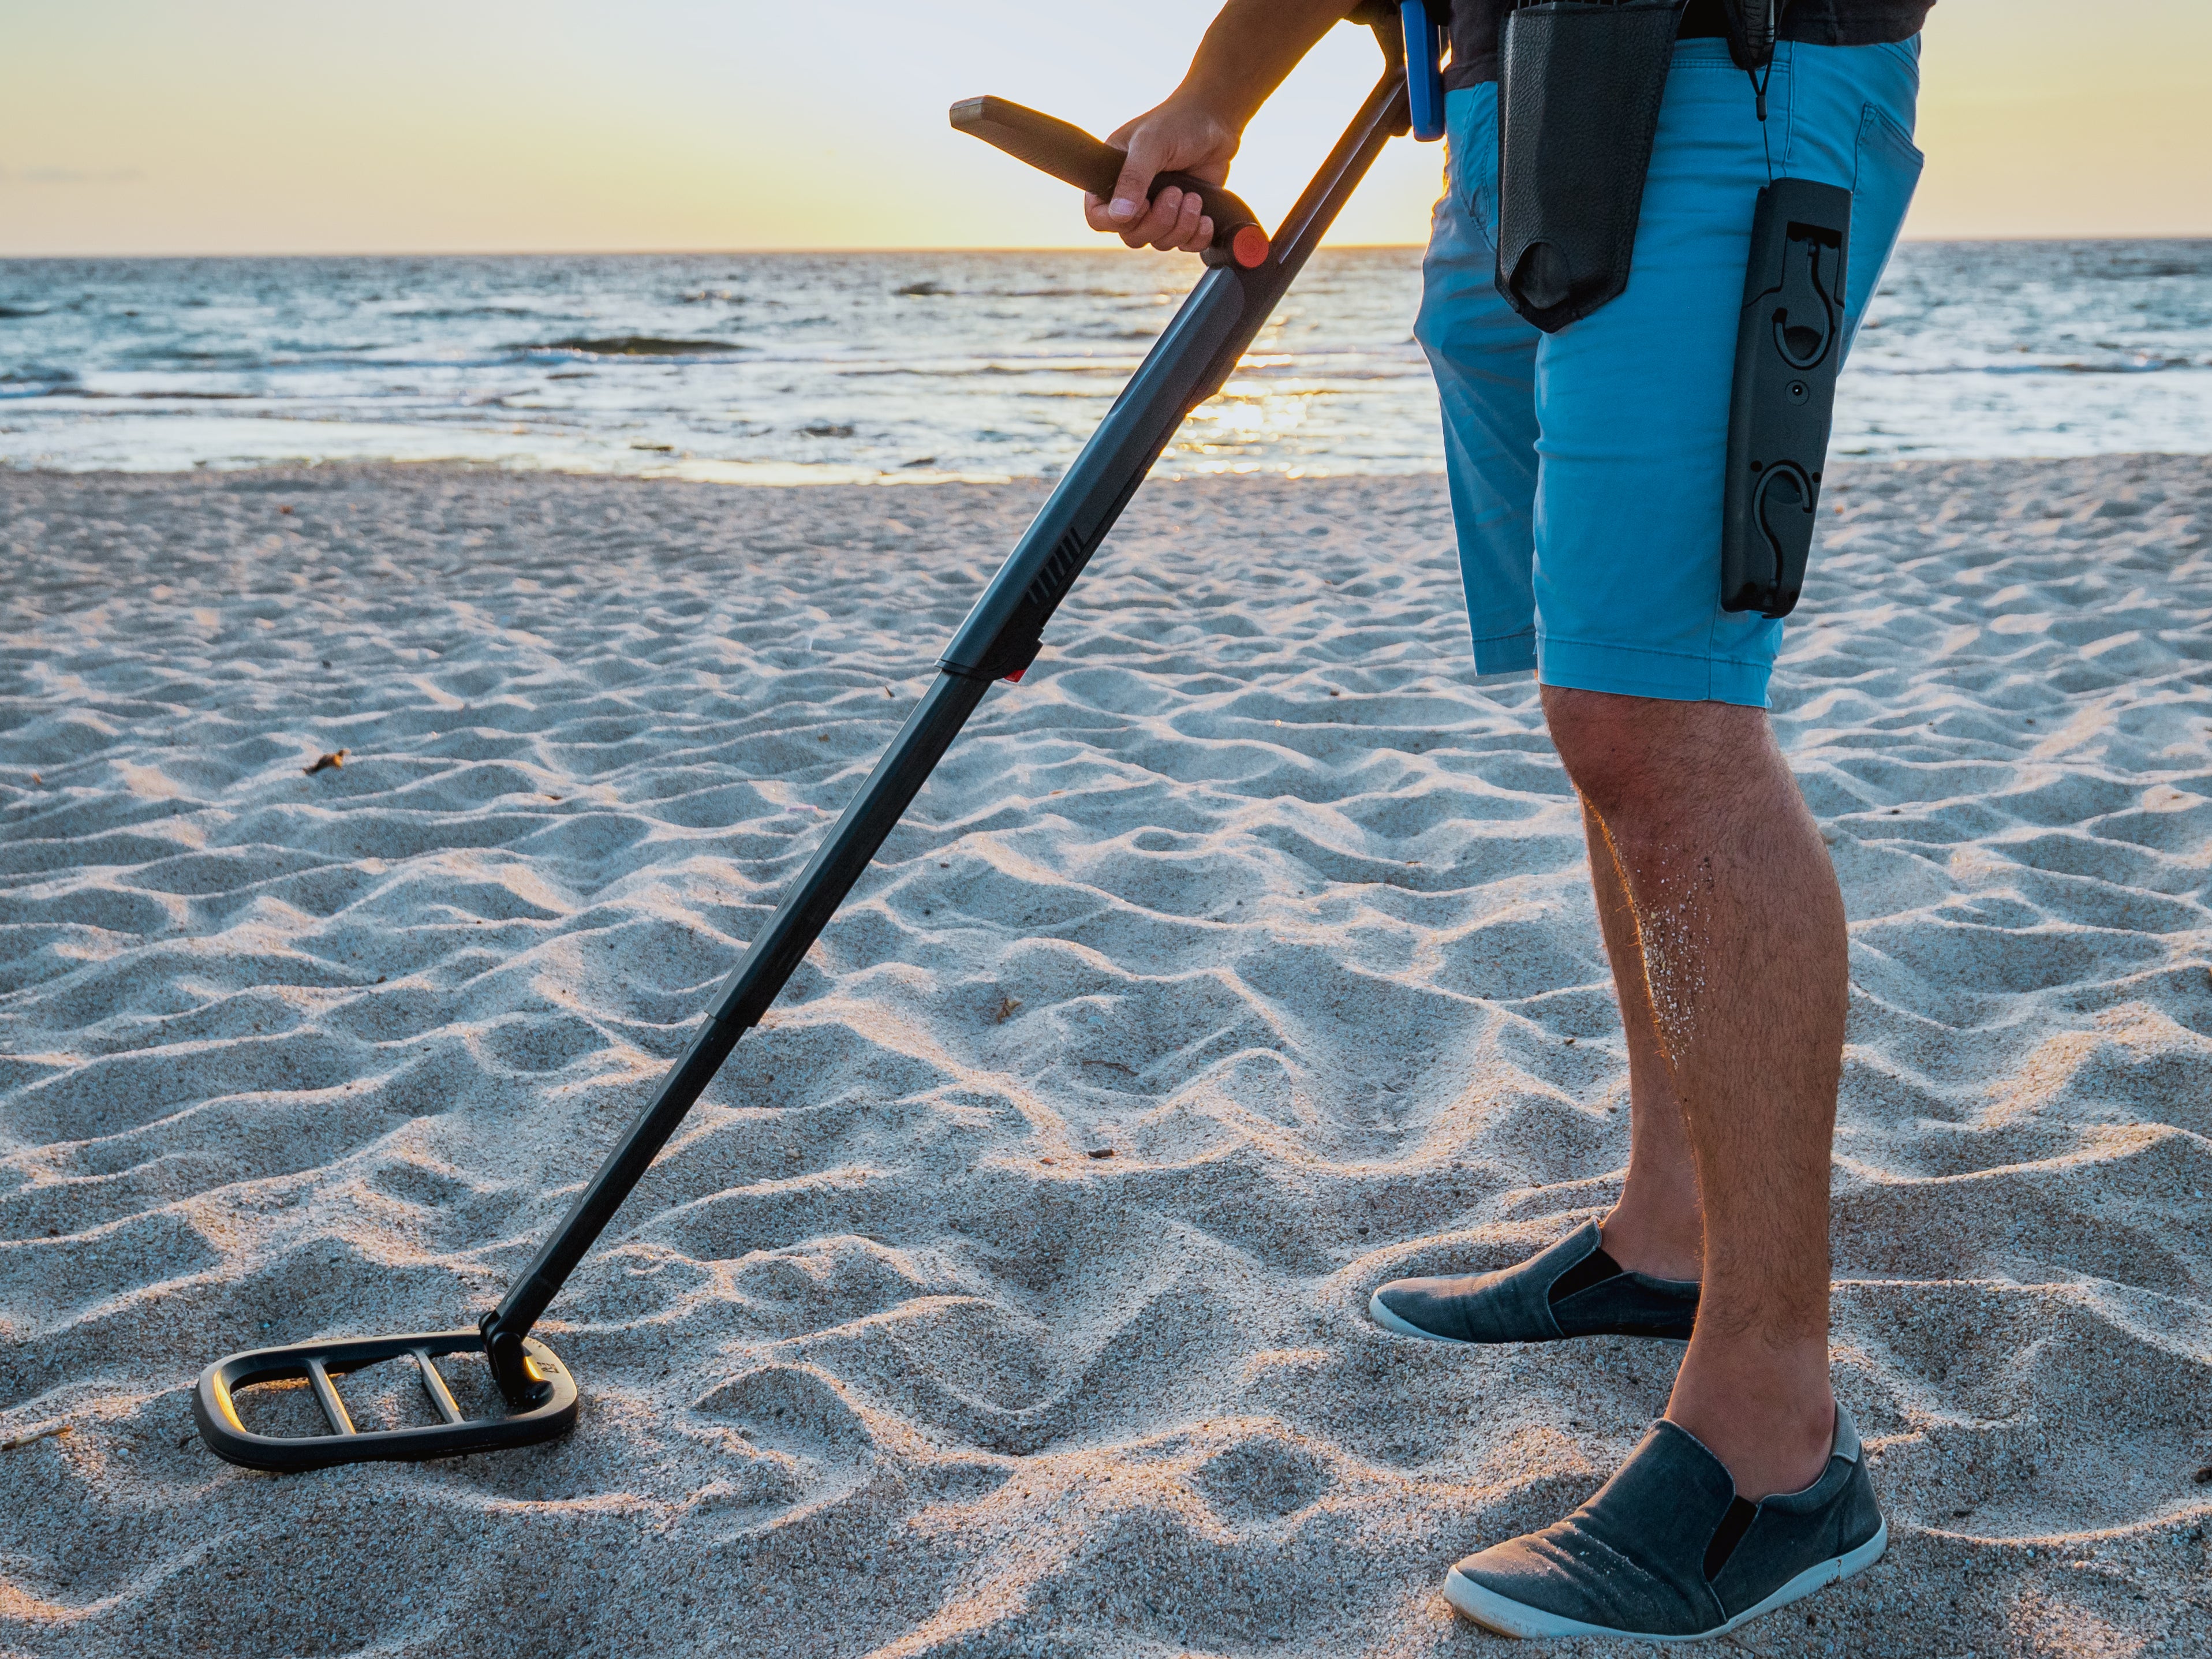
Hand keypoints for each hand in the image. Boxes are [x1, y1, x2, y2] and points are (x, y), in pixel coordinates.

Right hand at [1081, 96, 1240, 253]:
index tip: (1144, 202)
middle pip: (1132, 236)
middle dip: (1159, 221)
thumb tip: (1119, 215)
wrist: (1215, 121)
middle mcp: (1133, 198)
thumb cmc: (1178, 123)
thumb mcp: (1151, 144)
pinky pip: (1185, 245)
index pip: (1098, 217)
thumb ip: (1133, 177)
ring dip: (1181, 226)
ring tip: (1193, 197)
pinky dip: (1197, 237)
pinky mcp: (1184, 218)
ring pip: (1160, 242)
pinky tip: (1206, 218)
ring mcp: (1159, 210)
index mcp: (1112, 178)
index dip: (1118, 221)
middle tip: (1176, 192)